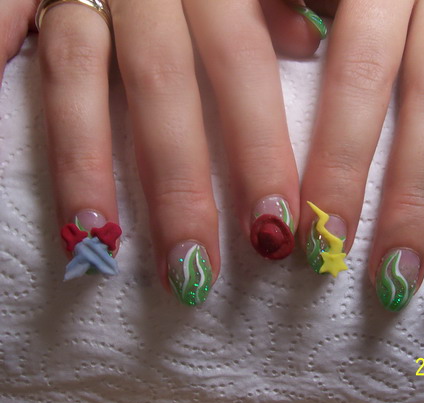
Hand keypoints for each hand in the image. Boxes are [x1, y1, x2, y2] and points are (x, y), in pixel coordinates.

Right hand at [1, 0, 327, 303]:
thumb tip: (306, 44)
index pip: (243, 67)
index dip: (261, 150)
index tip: (278, 227)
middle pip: (166, 85)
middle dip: (181, 183)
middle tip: (195, 269)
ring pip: (83, 73)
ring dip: (87, 162)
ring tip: (98, 242)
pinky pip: (5, 16)